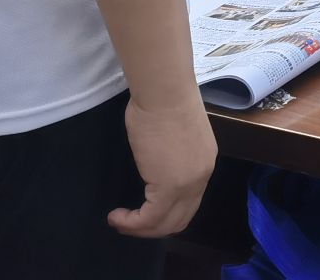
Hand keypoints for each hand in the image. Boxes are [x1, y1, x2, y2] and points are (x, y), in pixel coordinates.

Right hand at [109, 91, 215, 239]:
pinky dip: (131, 223)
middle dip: (152, 227)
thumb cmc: (164, 101)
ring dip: (140, 229)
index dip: (164, 212)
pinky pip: (150, 218)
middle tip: (128, 222)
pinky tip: (116, 215)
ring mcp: (188, 184)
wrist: (164, 91)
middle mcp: (201, 177)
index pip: (188, 202)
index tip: (140, 208)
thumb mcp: (174, 134)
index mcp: (203, 163)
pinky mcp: (170, 187)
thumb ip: (171, 155)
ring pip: (166, 223)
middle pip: (180, 219)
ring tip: (119, 221)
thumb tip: (157, 163)